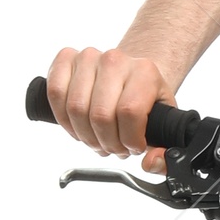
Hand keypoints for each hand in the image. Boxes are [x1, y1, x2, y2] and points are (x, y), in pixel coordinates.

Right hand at [44, 46, 176, 172]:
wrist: (130, 73)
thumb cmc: (144, 98)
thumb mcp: (163, 120)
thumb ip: (164, 148)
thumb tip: (151, 163)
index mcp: (144, 72)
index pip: (130, 112)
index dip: (128, 140)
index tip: (132, 147)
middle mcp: (115, 60)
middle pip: (100, 115)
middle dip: (105, 143)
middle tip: (113, 147)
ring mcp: (88, 57)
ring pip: (75, 108)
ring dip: (84, 135)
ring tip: (96, 139)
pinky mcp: (66, 58)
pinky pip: (55, 93)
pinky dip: (63, 118)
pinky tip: (77, 126)